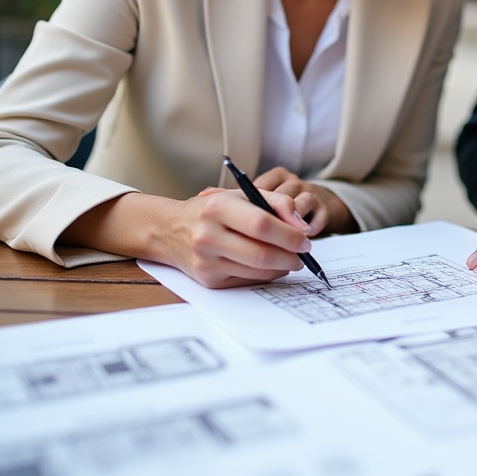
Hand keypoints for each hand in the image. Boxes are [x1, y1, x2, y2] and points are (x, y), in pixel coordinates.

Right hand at [168, 188, 315, 287]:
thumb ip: (277, 202)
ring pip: (257, 271)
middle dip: (291, 256)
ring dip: (282, 267)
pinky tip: (271, 265)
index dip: (289, 235)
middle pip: (261, 254)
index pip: (262, 225)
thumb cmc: (213, 210)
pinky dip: (267, 275)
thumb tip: (302, 226)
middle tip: (303, 254)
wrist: (170, 230)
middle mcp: (207, 236)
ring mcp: (206, 261)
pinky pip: (248, 281)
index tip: (306, 239)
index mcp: (217, 208)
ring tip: (290, 258)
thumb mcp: (242, 194)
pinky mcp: (208, 280)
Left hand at [253, 167, 357, 234]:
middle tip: (263, 235)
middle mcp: (294, 182)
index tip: (248, 222)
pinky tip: (304, 238)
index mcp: (277, 177)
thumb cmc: (287, 207)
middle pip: (282, 195)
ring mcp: (311, 194)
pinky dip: (311, 228)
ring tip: (286, 239)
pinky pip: (320, 217)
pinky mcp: (325, 208)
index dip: (255, 205)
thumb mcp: (271, 200)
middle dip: (273, 217)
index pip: (262, 185)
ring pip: (302, 203)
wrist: (320, 206)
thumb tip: (237, 222)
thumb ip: (256, 205)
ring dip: (293, 222)